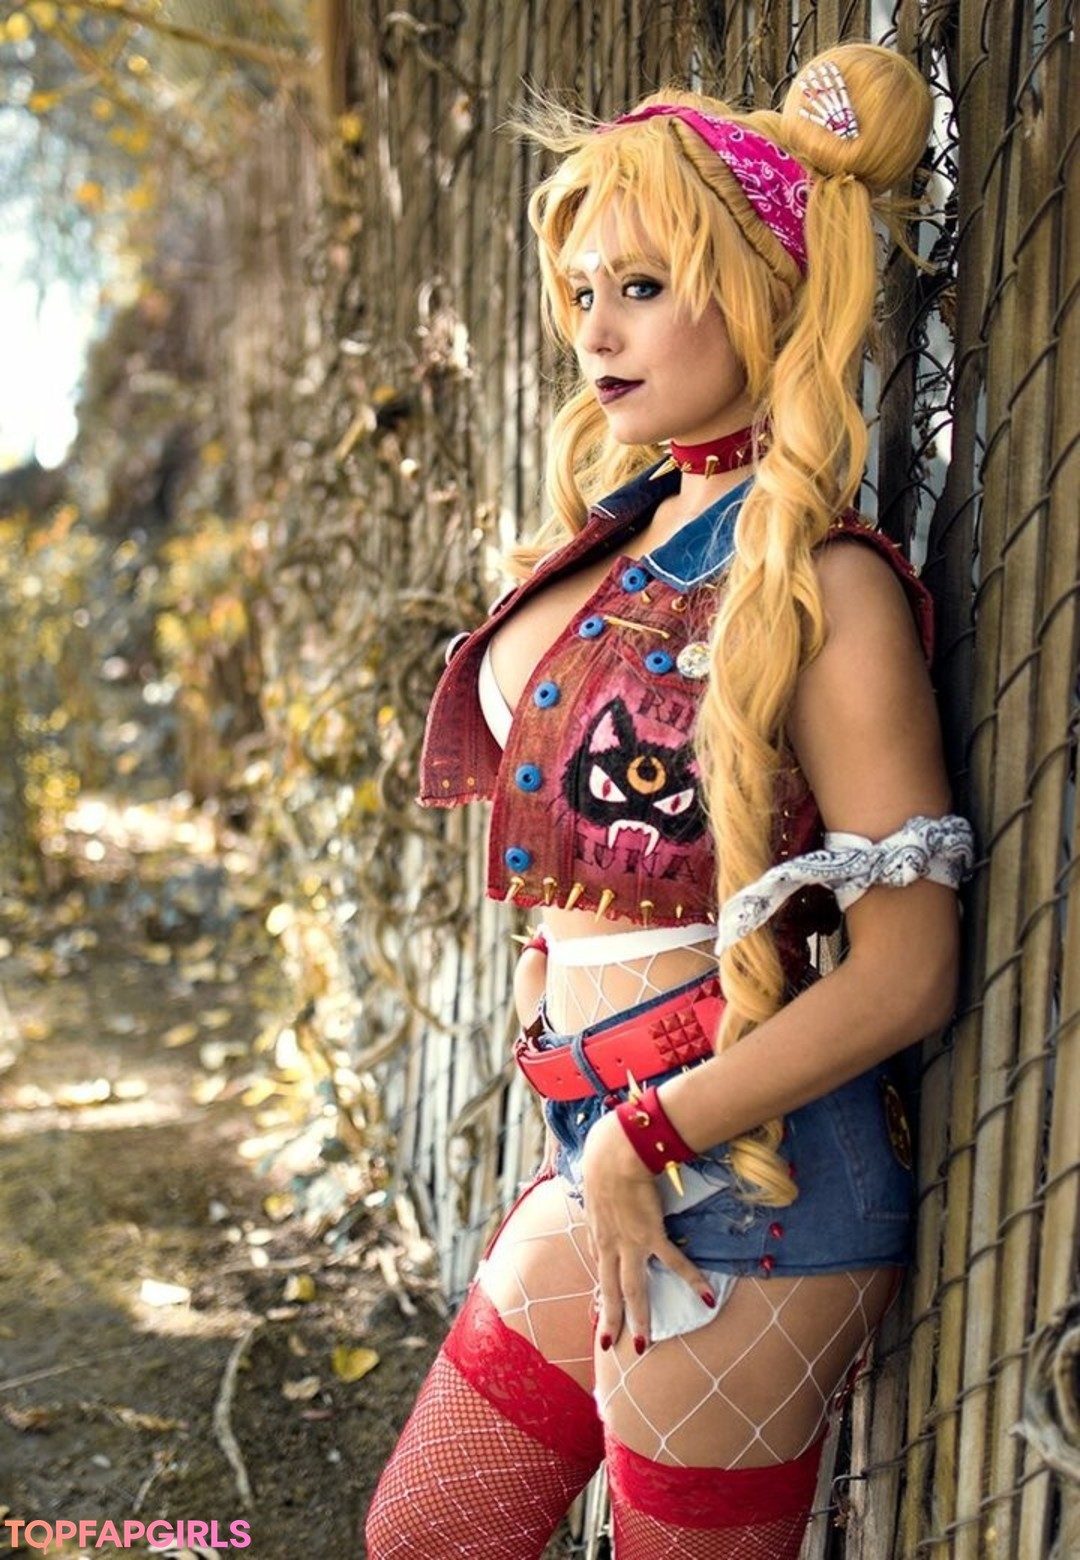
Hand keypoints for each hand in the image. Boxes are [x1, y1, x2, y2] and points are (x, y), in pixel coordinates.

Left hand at [580, 1108, 714, 1352]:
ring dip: (638, 1317)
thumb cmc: (604, 1157)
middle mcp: (609, 1243)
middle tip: (611, 1346)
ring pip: (632, 1289)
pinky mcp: (651, 1234)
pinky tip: (707, 1298)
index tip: (604, 1301)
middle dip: (610, 1319)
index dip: (603, 1285)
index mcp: (598, 1230)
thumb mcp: (594, 1179)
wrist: (615, 1153)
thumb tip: (602, 1182)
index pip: (600, 1265)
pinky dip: (692, 1280)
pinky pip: (674, 1263)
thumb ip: (601, 1190)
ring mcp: (630, 1242)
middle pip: (609, 1289)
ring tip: (644, 1344)